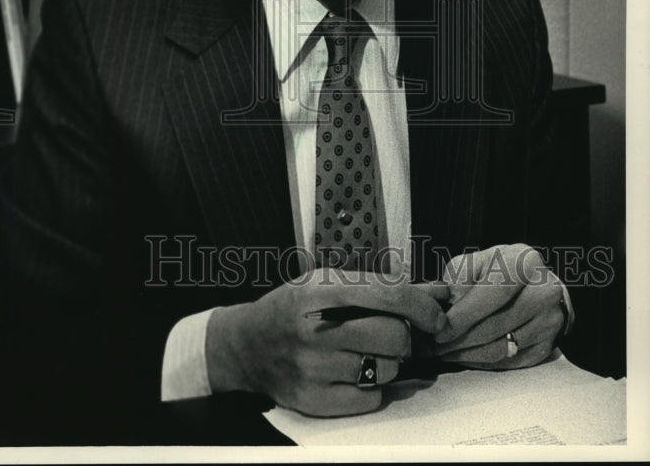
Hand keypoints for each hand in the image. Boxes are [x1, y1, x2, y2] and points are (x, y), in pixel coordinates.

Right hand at [206, 269, 448, 415]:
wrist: (247, 345)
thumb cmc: (296, 307)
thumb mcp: (328, 284)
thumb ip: (382, 288)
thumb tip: (440, 293)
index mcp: (320, 292)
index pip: (387, 296)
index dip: (422, 306)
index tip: (438, 316)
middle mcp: (315, 331)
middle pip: (395, 336)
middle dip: (404, 334)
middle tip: (391, 332)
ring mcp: (314, 370)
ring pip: (387, 369)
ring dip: (388, 361)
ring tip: (365, 351)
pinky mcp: (315, 402)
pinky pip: (372, 398)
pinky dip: (373, 386)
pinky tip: (353, 372)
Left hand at [430, 243, 564, 369]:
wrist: (537, 285)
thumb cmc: (499, 271)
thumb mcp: (477, 262)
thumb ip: (459, 279)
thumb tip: (446, 308)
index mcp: (524, 262)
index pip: (495, 292)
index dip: (465, 314)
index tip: (440, 330)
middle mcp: (544, 291)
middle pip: (497, 324)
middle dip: (460, 340)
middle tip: (435, 347)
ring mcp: (550, 321)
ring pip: (502, 348)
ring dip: (467, 354)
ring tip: (445, 352)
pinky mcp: (548, 346)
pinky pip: (509, 362)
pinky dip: (482, 362)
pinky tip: (465, 356)